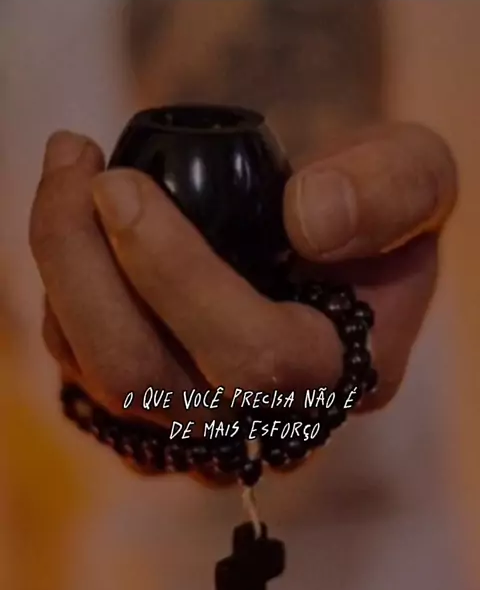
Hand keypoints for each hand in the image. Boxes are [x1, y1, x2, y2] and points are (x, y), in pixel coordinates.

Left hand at [31, 123, 456, 448]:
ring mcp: (195, 429)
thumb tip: (307, 221)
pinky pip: (80, 370)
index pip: (252, 355)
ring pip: (97, 379)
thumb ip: (388, 191)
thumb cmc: (372, 219)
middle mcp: (258, 424)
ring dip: (61, 269)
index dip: (175, 275)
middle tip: (73, 160)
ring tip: (68, 171)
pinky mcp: (147, 417)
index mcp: (335, 377)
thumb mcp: (415, 179)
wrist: (331, 258)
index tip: (120, 184)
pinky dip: (62, 293)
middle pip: (143, 381)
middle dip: (82, 266)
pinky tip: (77, 225)